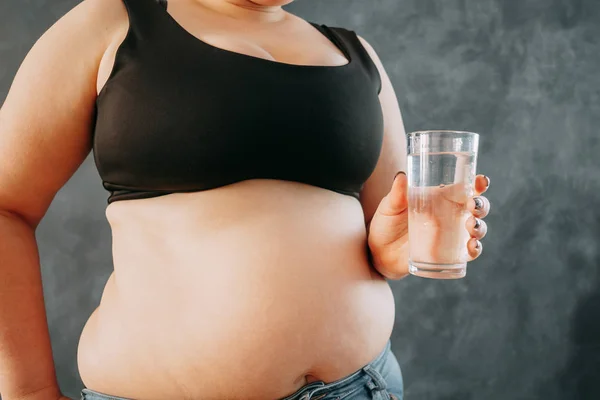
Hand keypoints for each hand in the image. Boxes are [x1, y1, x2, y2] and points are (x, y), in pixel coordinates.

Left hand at [367, 172, 490, 278]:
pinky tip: (472, 246)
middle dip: (481, 205)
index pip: (465, 188)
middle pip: (477, 207)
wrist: (378, 253)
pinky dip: (475, 249)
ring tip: (470, 225)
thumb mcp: (390, 207)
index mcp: (441, 199)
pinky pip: (469, 252)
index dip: (478, 184)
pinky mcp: (449, 254)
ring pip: (477, 229)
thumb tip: (401, 176)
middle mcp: (451, 215)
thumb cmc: (386, 224)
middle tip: (473, 205)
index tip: (481, 181)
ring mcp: (451, 235)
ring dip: (480, 227)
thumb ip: (396, 194)